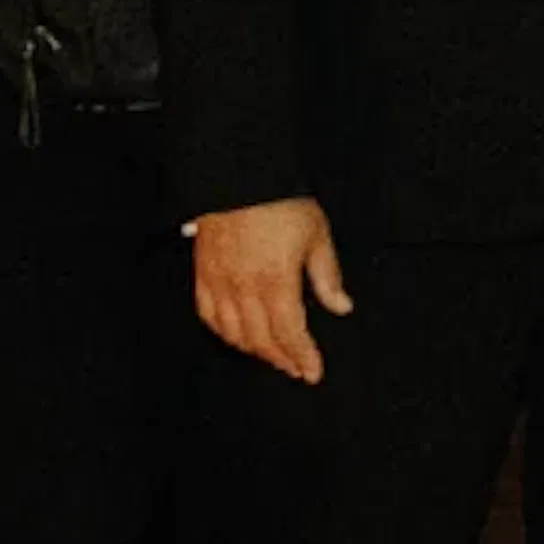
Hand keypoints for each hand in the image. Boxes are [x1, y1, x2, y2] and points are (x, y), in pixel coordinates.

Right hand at [194, 196, 351, 384]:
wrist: (238, 173)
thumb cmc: (278, 199)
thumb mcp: (316, 233)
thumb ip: (328, 275)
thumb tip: (341, 305)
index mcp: (276, 280)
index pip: (290, 333)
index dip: (302, 356)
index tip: (312, 371)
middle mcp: (245, 287)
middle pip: (262, 339)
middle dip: (281, 359)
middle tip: (295, 368)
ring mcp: (220, 282)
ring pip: (234, 333)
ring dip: (254, 350)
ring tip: (272, 355)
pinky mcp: (202, 273)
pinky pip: (208, 314)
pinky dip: (222, 331)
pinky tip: (235, 335)